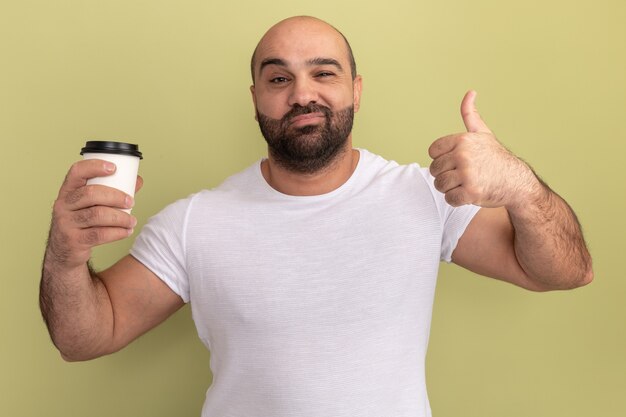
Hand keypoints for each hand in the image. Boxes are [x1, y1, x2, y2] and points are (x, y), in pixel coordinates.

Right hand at [46, 159, 140, 268]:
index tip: (114, 168)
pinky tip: (126, 231)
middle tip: (131, 201)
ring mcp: (66, 223)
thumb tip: (137, 180)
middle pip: (91, 194)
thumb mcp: (91, 204)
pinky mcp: (74, 240)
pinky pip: (99, 234)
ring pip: (97, 215)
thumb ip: (112, 191)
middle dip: (115, 196)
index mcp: (68, 191)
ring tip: (132, 221)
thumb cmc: (82, 222)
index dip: (94, 167)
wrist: (65, 251)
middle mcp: (63, 205)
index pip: (76, 172)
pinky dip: (118, 232)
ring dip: (120, 217)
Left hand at [428, 90, 536, 207]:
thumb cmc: (496, 158)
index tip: (457, 161)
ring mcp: (467, 174)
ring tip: (465, 184)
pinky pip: (449, 199)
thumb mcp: (483, 134)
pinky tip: (469, 194)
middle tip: (463, 175)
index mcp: (462, 140)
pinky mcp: (470, 192)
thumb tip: (470, 92)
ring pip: (440, 185)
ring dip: (450, 188)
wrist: (516, 182)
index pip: (432, 152)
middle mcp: (463, 155)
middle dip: (446, 175)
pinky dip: (457, 200)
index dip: (442, 159)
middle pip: (434, 169)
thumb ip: (470, 115)